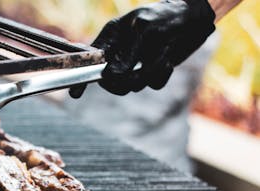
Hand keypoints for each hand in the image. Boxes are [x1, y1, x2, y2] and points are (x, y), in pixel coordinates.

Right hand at [70, 0, 215, 96]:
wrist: (194, 19)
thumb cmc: (167, 17)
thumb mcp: (146, 32)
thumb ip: (128, 54)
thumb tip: (112, 76)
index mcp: (111, 38)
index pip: (90, 62)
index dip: (81, 78)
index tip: (75, 94)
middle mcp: (120, 52)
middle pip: (109, 81)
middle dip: (125, 81)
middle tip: (139, 73)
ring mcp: (135, 64)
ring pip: (132, 85)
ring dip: (149, 74)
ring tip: (162, 54)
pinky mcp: (151, 71)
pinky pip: (151, 85)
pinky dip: (161, 76)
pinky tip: (167, 60)